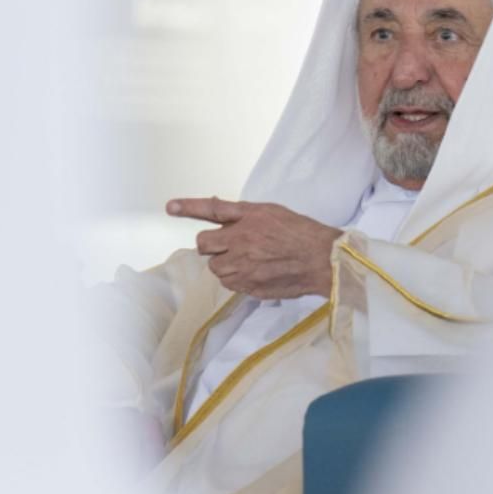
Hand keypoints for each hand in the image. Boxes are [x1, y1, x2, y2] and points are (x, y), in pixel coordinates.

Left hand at [167, 197, 342, 298]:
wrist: (322, 260)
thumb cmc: (299, 232)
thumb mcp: (269, 211)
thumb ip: (238, 211)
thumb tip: (212, 206)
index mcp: (246, 221)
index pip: (210, 211)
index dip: (188, 207)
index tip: (170, 207)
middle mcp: (241, 244)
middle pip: (205, 245)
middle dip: (214, 245)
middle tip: (232, 244)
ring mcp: (245, 268)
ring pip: (216, 268)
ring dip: (225, 264)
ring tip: (248, 259)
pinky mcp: (250, 287)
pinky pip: (231, 284)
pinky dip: (237, 278)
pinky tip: (255, 271)